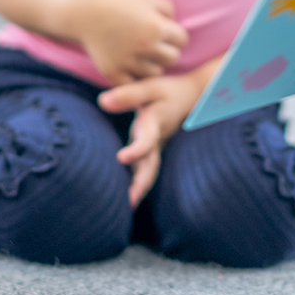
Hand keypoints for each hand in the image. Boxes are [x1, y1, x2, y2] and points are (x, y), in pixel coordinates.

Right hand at [75, 0, 188, 84]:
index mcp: (156, 27)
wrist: (86, 13)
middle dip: (165, 51)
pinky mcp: (114, 73)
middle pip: (173, 59)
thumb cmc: (120, 4)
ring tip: (140, 54)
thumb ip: (170, 11)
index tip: (163, 32)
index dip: (174, 35)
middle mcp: (145, 46)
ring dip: (151, 65)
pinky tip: (129, 65)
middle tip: (152, 44)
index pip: (182, 40)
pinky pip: (135, 84)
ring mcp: (129, 62)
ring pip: (156, 73)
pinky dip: (134, 77)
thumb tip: (176, 30)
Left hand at [97, 72, 202, 205]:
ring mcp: (157, 147)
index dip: (137, 149)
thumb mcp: (151, 87)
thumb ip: (128, 94)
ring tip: (127, 207)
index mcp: (155, 123)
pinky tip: (127, 197)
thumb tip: (102, 101)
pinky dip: (138, 182)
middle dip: (141, 183)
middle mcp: (156, 140)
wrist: (192, 98)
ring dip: (139, 188)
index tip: (122, 158)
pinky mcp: (153, 150)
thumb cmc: (168, 91)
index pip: (147, 139)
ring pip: (149, 170)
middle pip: (150, 165)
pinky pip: (146, 169)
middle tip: (129, 203)